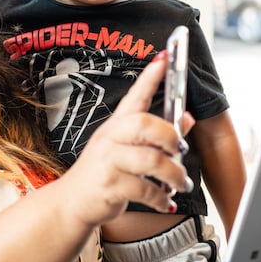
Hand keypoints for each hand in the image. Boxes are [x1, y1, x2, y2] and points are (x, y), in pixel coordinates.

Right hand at [58, 52, 189, 227]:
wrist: (72, 203)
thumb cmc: (103, 173)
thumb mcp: (127, 151)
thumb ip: (158, 136)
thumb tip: (188, 118)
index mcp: (116, 126)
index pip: (134, 96)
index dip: (150, 76)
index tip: (165, 58)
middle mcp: (110, 139)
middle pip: (144, 124)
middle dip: (170, 136)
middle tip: (181, 148)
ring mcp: (108, 162)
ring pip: (151, 161)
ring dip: (174, 174)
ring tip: (181, 183)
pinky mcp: (109, 186)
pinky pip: (145, 190)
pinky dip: (162, 199)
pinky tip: (167, 202)